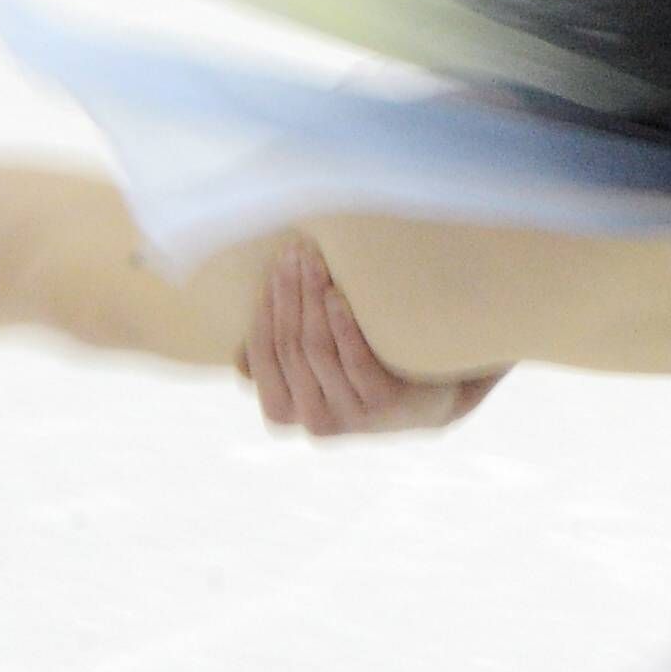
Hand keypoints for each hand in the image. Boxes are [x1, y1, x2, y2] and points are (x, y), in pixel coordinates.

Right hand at [237, 235, 502, 436]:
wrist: (431, 396)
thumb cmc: (359, 369)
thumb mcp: (315, 368)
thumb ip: (281, 359)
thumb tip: (238, 354)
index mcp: (285, 411)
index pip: (263, 354)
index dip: (265, 308)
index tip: (273, 266)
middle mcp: (313, 420)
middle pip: (289, 346)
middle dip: (288, 293)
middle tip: (295, 250)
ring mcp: (350, 415)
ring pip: (318, 349)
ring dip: (312, 298)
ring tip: (316, 259)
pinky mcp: (384, 405)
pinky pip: (354, 359)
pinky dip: (342, 325)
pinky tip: (337, 295)